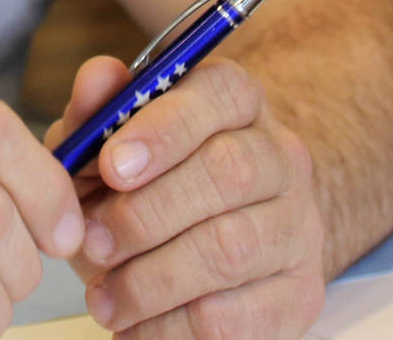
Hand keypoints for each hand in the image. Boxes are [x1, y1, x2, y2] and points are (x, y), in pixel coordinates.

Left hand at [46, 55, 325, 337]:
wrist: (204, 248)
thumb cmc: (144, 185)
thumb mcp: (107, 144)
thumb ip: (97, 111)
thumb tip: (98, 78)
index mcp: (235, 102)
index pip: (221, 92)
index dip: (165, 128)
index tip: (111, 167)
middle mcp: (279, 155)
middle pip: (231, 172)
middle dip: (148, 214)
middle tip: (93, 244)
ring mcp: (297, 226)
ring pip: (232, 248)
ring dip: (152, 280)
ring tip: (104, 297)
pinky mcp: (298, 294)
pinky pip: (235, 316)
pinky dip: (171, 327)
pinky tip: (135, 326)